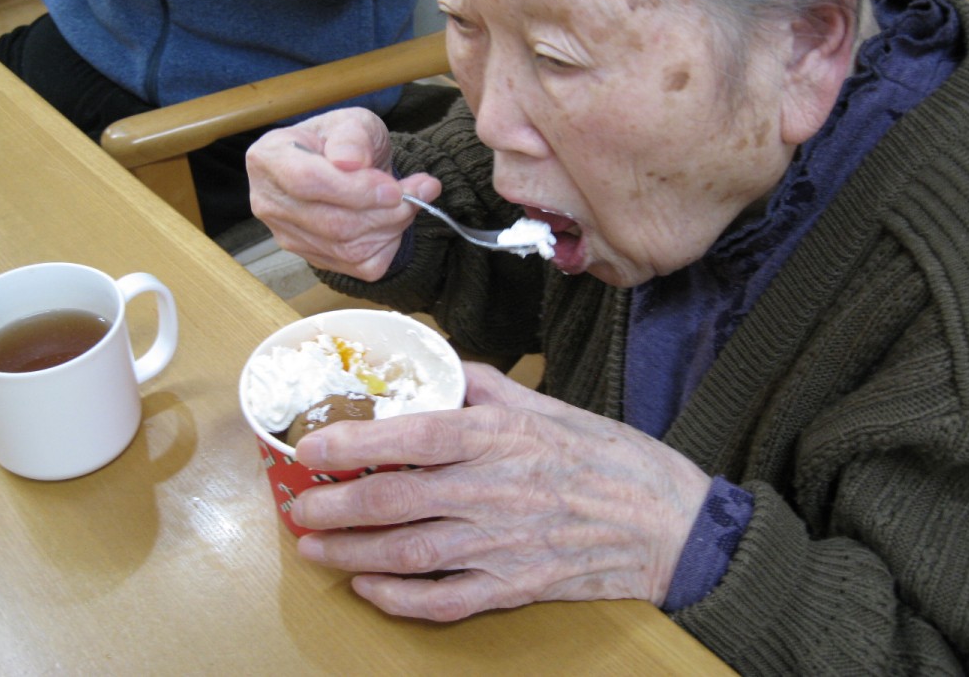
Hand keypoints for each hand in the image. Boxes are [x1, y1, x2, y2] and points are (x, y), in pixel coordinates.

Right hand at [246, 109, 440, 280]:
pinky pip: (358, 266)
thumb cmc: (346, 141)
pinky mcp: (313, 259)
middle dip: (385, 210)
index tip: (393, 187)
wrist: (348, 166)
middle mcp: (269, 202)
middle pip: (331, 222)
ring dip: (392, 226)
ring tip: (413, 200)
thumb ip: (353, 136)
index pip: (306, 181)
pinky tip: (394, 221)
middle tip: (420, 191)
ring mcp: (288, 236)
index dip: (355, 189)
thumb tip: (350, 161)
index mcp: (269, 158)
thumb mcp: (354, 122)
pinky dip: (387, 246)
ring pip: (347, 248)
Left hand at [290, 363, 711, 620]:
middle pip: (399, 500)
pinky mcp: (516, 588)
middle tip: (297, 506)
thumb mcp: (551, 405)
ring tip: (314, 546)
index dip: (356, 442)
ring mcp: (505, 545)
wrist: (670, 524)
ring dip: (353, 552)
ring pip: (410, 554)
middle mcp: (497, 491)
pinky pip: (446, 599)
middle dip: (337, 505)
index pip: (416, 435)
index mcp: (504, 437)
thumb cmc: (611, 458)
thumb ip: (487, 385)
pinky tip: (369, 586)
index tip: (311, 445)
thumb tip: (438, 368)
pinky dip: (399, 599)